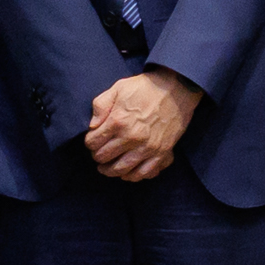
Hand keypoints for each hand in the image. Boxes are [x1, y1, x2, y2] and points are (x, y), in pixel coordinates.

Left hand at [81, 69, 200, 183]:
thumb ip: (100, 105)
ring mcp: (147, 147)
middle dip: (98, 156)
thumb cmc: (145, 88)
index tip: (93, 140)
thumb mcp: (118, 88)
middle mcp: (131, 137)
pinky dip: (133, 176)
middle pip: (104, 158)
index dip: (90, 142)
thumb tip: (92, 126)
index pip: (93, 142)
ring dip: (110, 171)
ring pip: (121, 170)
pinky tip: (127, 172)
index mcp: (118, 121)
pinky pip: (143, 173)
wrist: (175, 89)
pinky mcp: (161, 153)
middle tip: (99, 153)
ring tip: (107, 167)